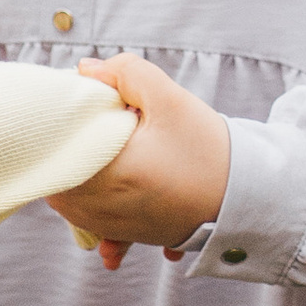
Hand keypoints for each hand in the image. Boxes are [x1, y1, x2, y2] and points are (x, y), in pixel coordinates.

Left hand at [49, 56, 232, 274]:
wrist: (249, 199)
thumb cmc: (211, 150)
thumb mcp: (172, 100)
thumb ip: (127, 72)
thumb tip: (86, 69)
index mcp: (111, 174)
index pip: (56, 150)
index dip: (58, 125)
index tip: (76, 108)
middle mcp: (105, 208)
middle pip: (56, 178)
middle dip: (63, 152)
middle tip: (83, 127)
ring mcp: (115, 227)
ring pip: (70, 204)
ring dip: (73, 180)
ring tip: (90, 154)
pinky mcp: (130, 236)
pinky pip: (97, 229)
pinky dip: (94, 216)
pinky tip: (99, 205)